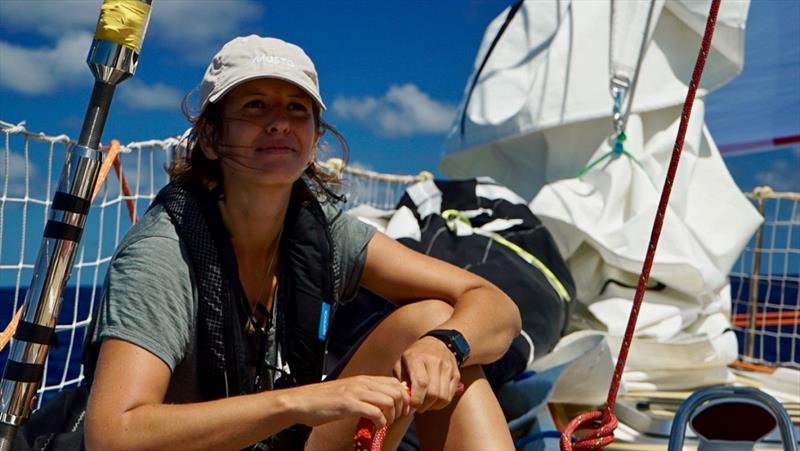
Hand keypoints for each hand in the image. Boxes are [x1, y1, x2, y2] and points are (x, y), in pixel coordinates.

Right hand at [286, 375, 410, 427]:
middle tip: (395, 418)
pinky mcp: (349, 404)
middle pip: (396, 391)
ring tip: (384, 423)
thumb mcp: (347, 393)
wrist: (301, 402)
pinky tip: (375, 427)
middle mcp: (362, 383)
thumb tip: (381, 403)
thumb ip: (364, 394)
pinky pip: (376, 412)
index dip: (403, 397)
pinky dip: (380, 422)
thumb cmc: (323, 401)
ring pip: (390, 401)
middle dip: (401, 407)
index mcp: (363, 379)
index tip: (401, 410)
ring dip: (392, 416)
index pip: (394, 382)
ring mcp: (355, 392)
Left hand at [393, 336, 460, 412]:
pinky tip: (434, 401)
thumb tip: (405, 399)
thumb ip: (401, 381)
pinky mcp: (456, 374)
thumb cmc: (414, 356)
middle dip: (424, 405)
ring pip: (443, 397)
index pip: (421, 382)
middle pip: (433, 392)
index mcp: (417, 358)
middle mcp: (435, 362)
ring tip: (426, 404)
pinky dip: (441, 403)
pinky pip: (450, 396)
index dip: (417, 398)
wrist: (435, 343)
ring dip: (433, 406)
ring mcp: (447, 368)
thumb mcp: (401, 363)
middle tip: (417, 407)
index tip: (412, 406)